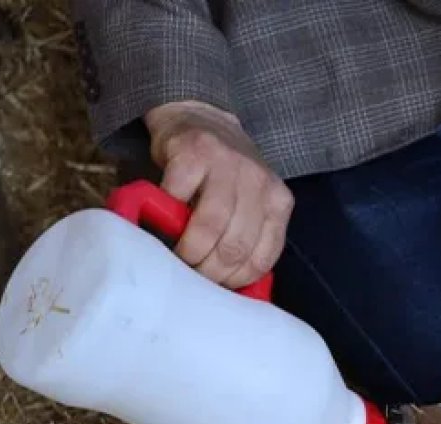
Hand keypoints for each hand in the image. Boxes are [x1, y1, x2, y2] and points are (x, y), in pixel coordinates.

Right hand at [144, 100, 292, 289]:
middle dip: (210, 271)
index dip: (236, 280)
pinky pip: (179, 196)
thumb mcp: (248, 203)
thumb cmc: (222, 174)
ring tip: (176, 259)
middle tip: (191, 278)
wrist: (200, 117)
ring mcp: (227, 164)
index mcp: (277, 200)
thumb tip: (232, 289)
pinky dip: (167, 216)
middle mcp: (258, 181)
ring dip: (189, 251)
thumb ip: (247, 235)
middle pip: (236, 245)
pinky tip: (163, 223)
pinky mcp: (194, 152)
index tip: (216, 289)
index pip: (263, 256)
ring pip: (211, 225)